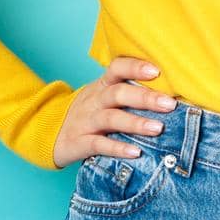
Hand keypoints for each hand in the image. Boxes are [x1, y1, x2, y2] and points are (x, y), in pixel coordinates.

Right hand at [52, 54, 179, 167]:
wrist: (48, 132)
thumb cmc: (89, 112)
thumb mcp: (103, 96)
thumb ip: (129, 93)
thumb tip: (171, 93)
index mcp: (102, 85)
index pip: (117, 68)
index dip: (135, 67)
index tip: (157, 70)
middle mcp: (94, 100)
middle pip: (118, 93)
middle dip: (144, 98)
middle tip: (169, 104)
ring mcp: (85, 121)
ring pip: (110, 118)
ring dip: (135, 123)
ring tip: (158, 128)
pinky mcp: (79, 143)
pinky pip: (98, 145)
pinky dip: (117, 148)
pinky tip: (136, 152)